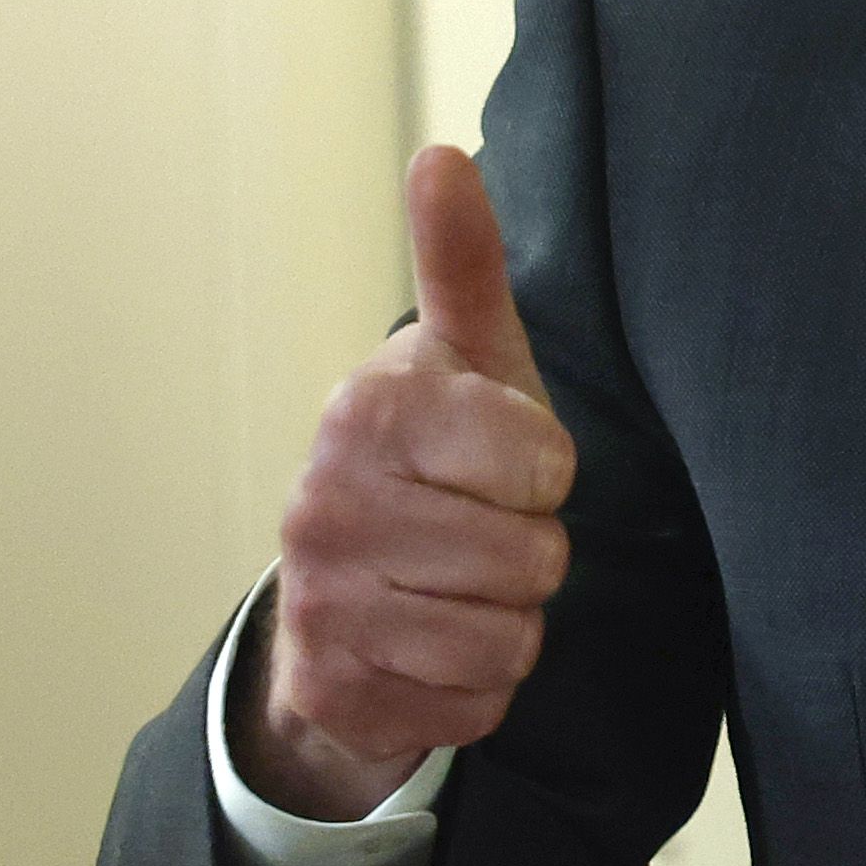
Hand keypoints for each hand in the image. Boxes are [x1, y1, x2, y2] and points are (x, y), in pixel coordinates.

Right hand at [237, 146, 575, 819]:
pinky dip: (473, 689)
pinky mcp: (329, 692)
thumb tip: (441, 157)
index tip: (503, 463)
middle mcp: (325, 504)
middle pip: (535, 561)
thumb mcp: (471, 356)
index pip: (547, 465)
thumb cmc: (440, 452)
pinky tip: (430, 645)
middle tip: (480, 531)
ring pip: (509, 641)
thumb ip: (465, 261)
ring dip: (507, 624)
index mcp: (372, 410)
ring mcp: (318, 604)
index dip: (547, 474)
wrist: (344, 584)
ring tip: (458, 586)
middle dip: (531, 555)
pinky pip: (474, 708)